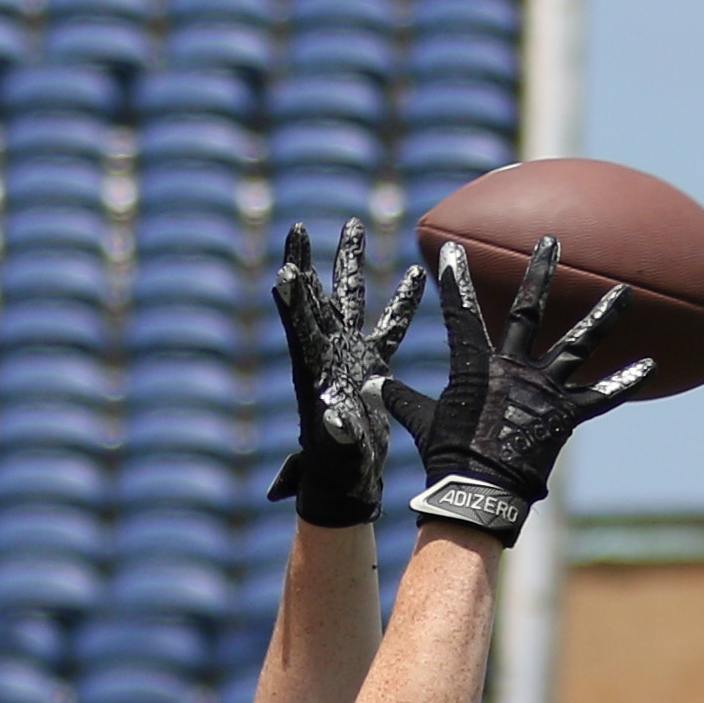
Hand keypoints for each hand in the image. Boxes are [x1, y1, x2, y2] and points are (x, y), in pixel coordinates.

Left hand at [268, 219, 423, 527]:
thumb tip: (338, 418)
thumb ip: (339, 432)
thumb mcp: (339, 449)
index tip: (287, 267)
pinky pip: (389, 326)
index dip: (294, 297)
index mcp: (315, 370)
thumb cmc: (339, 467)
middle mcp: (327, 354)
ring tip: (354, 224)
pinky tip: (416, 274)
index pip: (301, 325)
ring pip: (349, 299)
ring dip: (350, 263)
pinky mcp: (371, 363)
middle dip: (308, 263)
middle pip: (316, 299)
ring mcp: (349, 354)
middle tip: (298, 229)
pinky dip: (402, 302)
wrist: (349, 478)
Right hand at [386, 237, 653, 543]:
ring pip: (579, 343)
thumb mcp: (420, 422)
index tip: (454, 248)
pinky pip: (601, 397)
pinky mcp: (565, 416)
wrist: (478, 493)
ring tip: (625, 290)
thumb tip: (376, 385)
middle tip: (551, 241)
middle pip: (529, 309)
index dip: (457, 280)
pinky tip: (650, 367)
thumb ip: (402, 399)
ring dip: (604, 316)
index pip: (462, 312)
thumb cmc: (447, 460)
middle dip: (540, 272)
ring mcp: (543, 389)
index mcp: (476, 364)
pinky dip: (625, 382)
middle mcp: (513, 367)